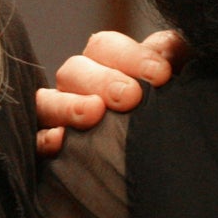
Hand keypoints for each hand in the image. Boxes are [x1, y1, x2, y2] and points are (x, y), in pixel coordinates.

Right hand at [35, 29, 187, 153]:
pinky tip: (59, 141)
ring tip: (93, 114)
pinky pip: (36, 141)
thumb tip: (171, 48)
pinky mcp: (50, 153)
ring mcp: (60, 119)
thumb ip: (176, 56)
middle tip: (130, 96)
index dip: (132, 56)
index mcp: (107, 66)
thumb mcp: (180, 82)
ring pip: (47, 101)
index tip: (162, 75)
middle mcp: (78, 88)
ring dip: (68, 105)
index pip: (105, 47)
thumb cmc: (172, 116)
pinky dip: (44, 138)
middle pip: (74, 69)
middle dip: (102, 79)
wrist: (169, 171)